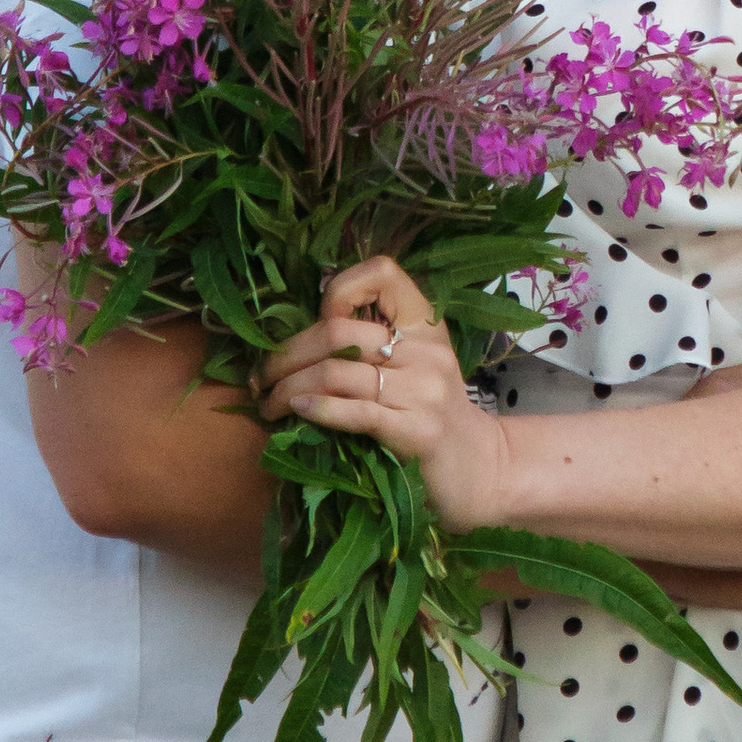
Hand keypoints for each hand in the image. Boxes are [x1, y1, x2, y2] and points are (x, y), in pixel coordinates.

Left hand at [261, 259, 512, 533]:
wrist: (479, 469)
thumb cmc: (430, 414)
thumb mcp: (413, 365)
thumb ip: (373, 343)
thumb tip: (297, 333)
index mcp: (425, 324)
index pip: (382, 272)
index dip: (338, 289)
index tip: (315, 321)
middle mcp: (428, 350)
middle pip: (338, 330)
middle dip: (286, 355)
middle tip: (263, 378)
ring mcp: (426, 390)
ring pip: (335, 372)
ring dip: (287, 389)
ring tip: (269, 405)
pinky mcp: (418, 430)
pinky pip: (354, 411)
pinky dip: (316, 409)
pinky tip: (296, 412)